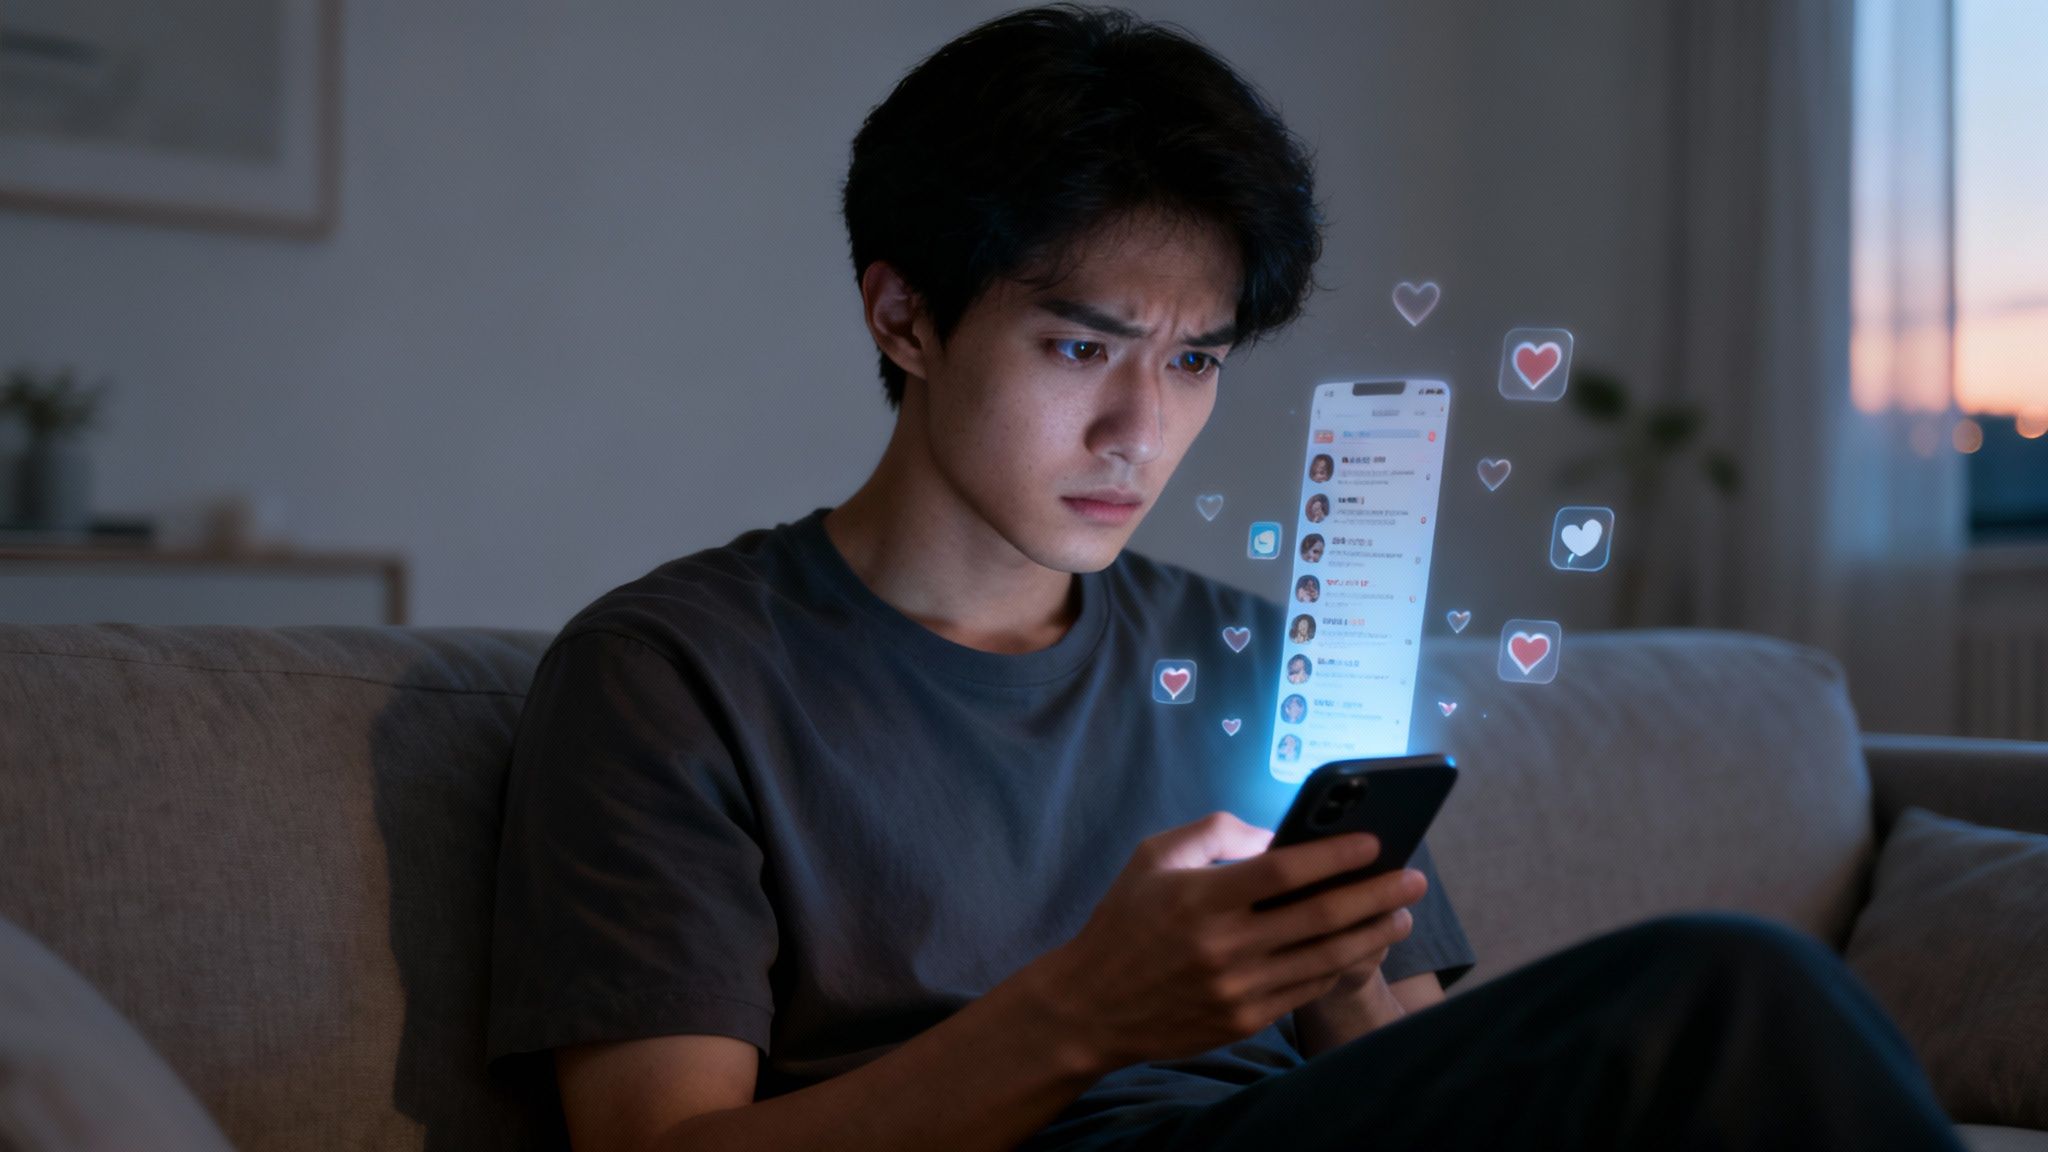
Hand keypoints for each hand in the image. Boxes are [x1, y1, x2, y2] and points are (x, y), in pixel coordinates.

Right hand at [1020, 812, 1427, 1073]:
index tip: (1374, 842)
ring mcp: (1236, 988)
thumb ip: (1215, 832)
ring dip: (1371, 934)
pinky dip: (1339, 965)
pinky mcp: (1243, 1020)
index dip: (1334, 854)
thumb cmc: (1125, 920)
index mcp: (1200, 897)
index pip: (1283, 870)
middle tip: (1413, 879)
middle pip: (1320, 915)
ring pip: (1324, 957)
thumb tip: (1277, 834)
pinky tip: (1359, 945)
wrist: (1092, 1006)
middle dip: (1376, 894)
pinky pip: (1306, 989)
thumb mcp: (1153, 856)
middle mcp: (1223, 945)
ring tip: (1400, 914)